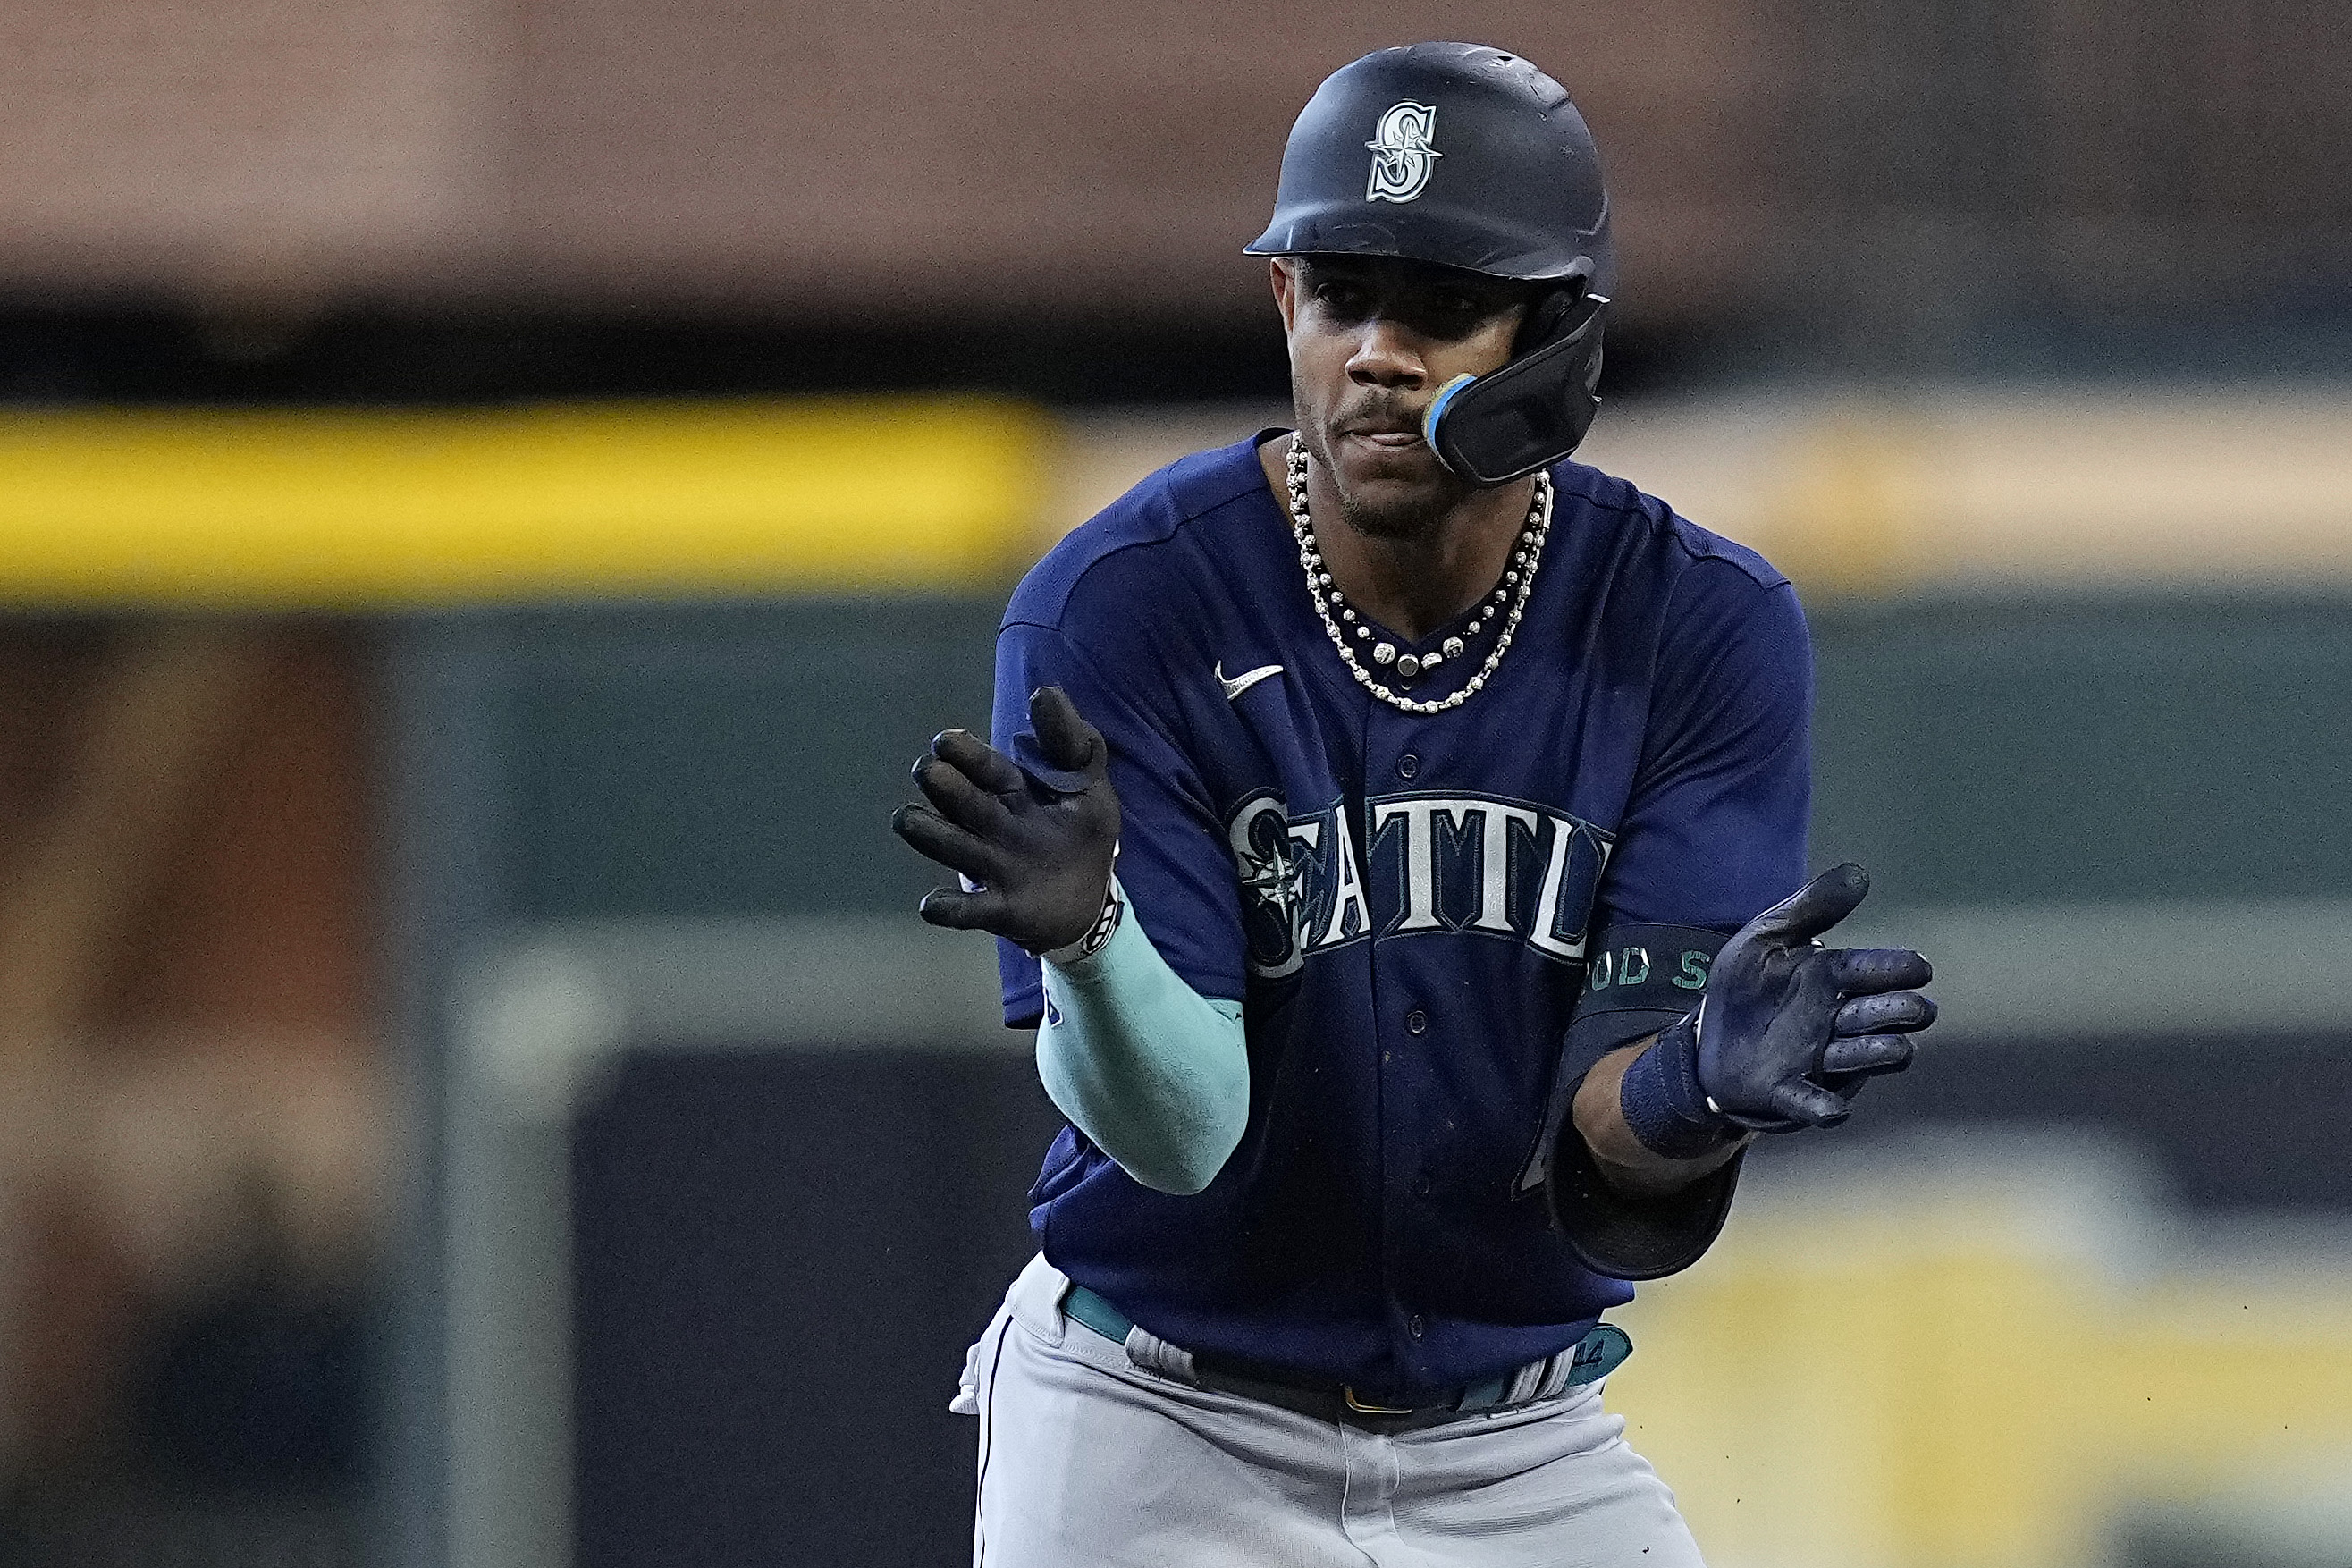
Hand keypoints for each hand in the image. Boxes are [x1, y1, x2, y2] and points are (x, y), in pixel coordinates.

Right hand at [890, 686, 1120, 954]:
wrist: (1092, 901)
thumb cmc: (1083, 834)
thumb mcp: (1088, 785)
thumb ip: (1072, 741)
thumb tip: (1044, 691)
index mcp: (1013, 793)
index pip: (985, 768)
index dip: (967, 753)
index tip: (945, 740)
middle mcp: (993, 827)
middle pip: (963, 802)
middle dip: (945, 786)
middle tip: (928, 771)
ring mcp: (993, 868)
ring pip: (954, 847)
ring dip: (930, 834)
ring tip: (907, 819)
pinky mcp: (1001, 910)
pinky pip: (970, 911)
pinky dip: (950, 909)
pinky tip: (931, 904)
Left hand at [1697, 863, 1935, 1130]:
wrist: (1703, 1039)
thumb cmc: (1745, 987)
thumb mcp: (1765, 938)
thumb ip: (1810, 908)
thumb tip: (1859, 872)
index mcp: (1831, 979)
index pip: (1872, 970)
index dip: (1897, 970)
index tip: (1919, 968)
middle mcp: (1834, 1021)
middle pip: (1879, 1017)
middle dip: (1897, 1014)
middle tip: (1914, 1010)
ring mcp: (1815, 1059)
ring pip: (1859, 1058)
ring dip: (1876, 1054)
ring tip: (1897, 1048)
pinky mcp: (1786, 1091)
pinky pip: (1810, 1101)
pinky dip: (1822, 1106)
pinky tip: (1834, 1110)